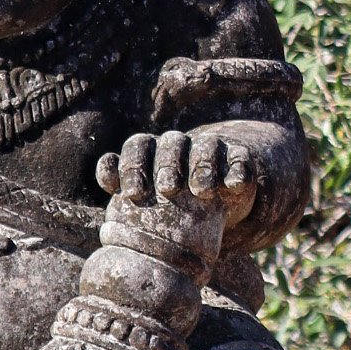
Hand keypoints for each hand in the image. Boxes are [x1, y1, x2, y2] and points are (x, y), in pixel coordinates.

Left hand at [99, 125, 260, 240]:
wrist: (210, 200)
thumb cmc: (166, 205)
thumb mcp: (145, 205)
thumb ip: (127, 198)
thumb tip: (111, 204)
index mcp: (150, 152)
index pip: (137, 146)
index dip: (132, 167)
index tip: (132, 194)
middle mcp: (178, 145)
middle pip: (170, 143)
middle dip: (167, 165)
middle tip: (167, 190)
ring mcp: (209, 149)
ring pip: (205, 146)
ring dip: (201, 166)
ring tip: (200, 191)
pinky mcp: (238, 159)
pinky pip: (239, 158)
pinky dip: (237, 171)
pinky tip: (232, 186)